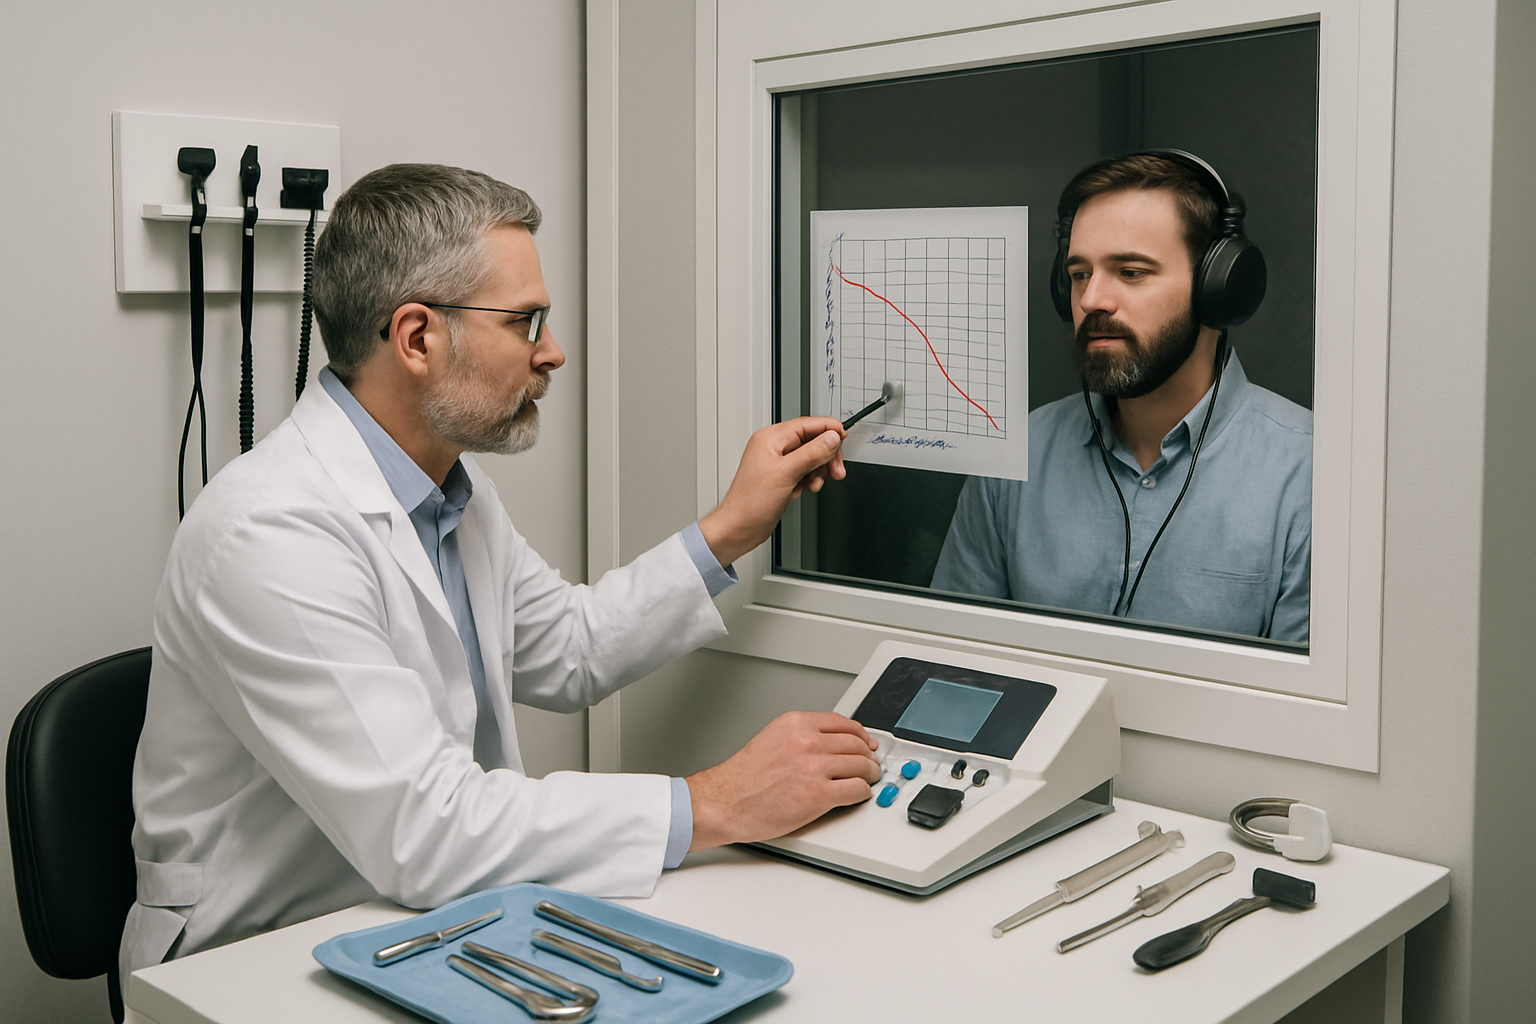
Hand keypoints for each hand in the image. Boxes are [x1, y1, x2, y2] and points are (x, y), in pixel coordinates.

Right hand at [686, 711, 881, 849]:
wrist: (725, 802)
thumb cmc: (744, 778)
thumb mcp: (772, 738)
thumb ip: (802, 736)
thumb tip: (831, 741)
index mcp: (795, 724)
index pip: (843, 722)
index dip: (860, 734)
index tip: (866, 741)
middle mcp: (807, 741)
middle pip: (856, 743)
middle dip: (867, 755)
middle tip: (871, 763)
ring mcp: (815, 768)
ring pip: (861, 765)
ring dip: (869, 774)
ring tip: (868, 779)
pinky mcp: (819, 795)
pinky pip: (856, 789)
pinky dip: (862, 792)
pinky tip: (857, 794)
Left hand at [698, 417, 846, 567]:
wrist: (740, 527)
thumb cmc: (750, 502)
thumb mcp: (786, 473)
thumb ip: (812, 453)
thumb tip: (831, 437)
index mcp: (770, 438)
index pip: (806, 424)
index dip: (827, 429)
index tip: (843, 436)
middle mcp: (773, 447)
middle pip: (811, 441)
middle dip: (826, 456)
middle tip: (835, 470)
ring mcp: (777, 463)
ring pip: (810, 457)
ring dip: (818, 470)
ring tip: (815, 484)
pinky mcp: (781, 477)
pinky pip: (804, 471)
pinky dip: (809, 479)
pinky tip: (805, 489)